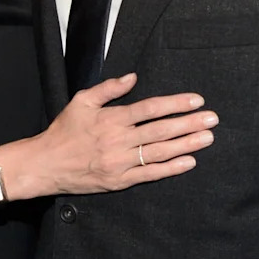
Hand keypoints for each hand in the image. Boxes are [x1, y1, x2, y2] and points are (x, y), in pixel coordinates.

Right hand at [28, 72, 216, 196]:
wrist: (45, 164)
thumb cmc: (64, 131)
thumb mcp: (82, 102)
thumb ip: (109, 89)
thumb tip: (133, 77)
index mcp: (111, 118)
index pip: (150, 109)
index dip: (175, 104)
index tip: (196, 101)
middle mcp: (118, 140)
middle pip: (160, 130)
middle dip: (189, 124)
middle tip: (212, 119)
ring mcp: (120, 162)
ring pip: (159, 152)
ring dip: (186, 145)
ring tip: (207, 138)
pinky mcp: (119, 181)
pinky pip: (149, 174)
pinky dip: (170, 168)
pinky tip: (188, 162)